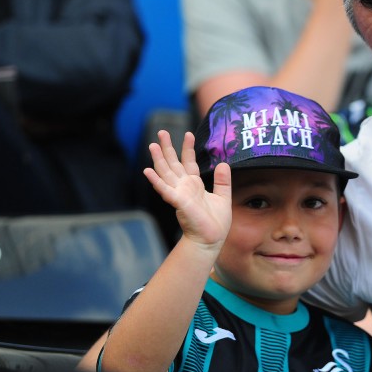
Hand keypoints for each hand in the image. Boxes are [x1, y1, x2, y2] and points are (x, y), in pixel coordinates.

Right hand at [143, 130, 231, 249]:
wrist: (211, 239)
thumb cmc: (216, 221)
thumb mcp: (223, 196)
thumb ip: (223, 180)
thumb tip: (223, 163)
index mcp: (194, 184)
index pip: (189, 162)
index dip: (187, 148)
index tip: (188, 133)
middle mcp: (184, 187)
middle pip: (173, 163)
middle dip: (168, 148)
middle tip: (162, 132)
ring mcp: (179, 194)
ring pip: (166, 173)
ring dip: (158, 159)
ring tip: (153, 145)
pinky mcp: (178, 202)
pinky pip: (165, 190)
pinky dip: (156, 180)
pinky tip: (147, 170)